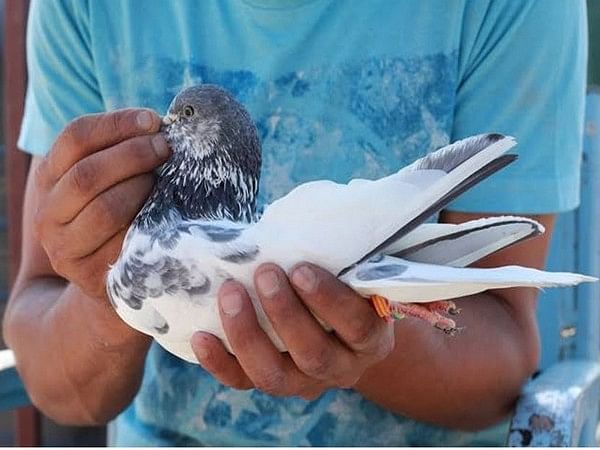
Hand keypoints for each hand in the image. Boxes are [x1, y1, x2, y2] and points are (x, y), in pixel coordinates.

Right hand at [33, 109, 170, 300]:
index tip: (152, 119)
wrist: (103, 275)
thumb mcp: (107, 181)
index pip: (75, 138)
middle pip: (87, 174)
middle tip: (166, 148)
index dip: (115, 123)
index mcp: (50, 179)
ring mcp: (64, 249)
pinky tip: (164, 215)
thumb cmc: (117, 213)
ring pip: (105, 210)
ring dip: (141, 189)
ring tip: (162, 181)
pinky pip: (122, 245)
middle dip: (133, 155)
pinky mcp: (89, 277)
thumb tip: (157, 124)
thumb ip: (119, 153)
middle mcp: (48, 214)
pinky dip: (147, 225)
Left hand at [191, 263, 394, 399]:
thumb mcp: (351, 277)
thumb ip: (336, 262)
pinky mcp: (271, 384)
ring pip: (274, 376)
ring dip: (248, 334)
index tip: (302, 269)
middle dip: (284, 314)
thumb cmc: (341, 289)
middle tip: (265, 273)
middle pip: (313, 354)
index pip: (357, 326)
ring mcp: (303, 383)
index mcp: (369, 340)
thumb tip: (292, 232)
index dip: (330, 300)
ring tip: (230, 293)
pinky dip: (219, 362)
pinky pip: (241, 382)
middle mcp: (341, 368)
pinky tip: (201, 336)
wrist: (339, 333)